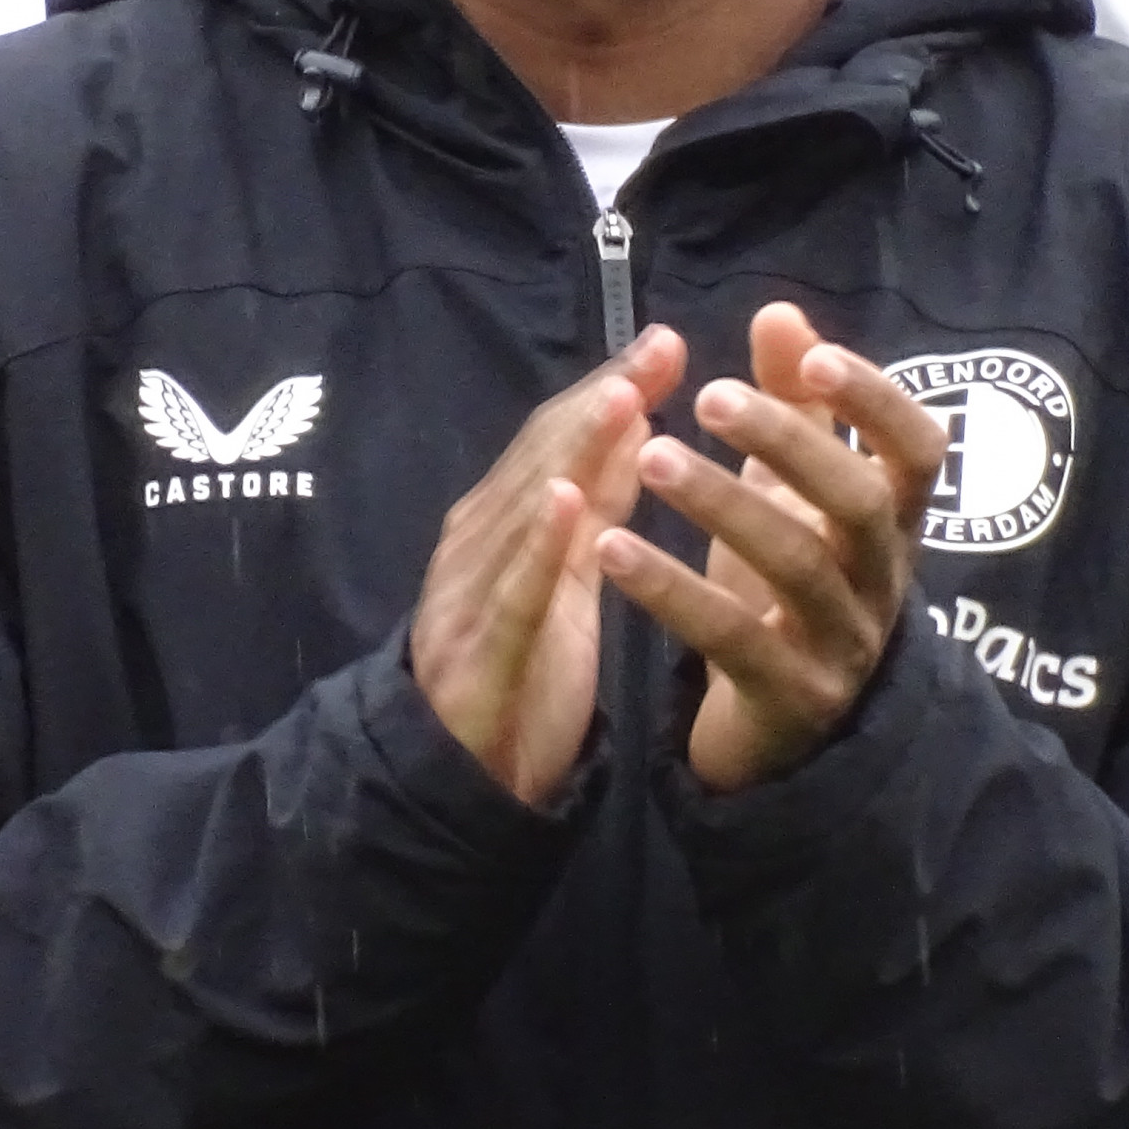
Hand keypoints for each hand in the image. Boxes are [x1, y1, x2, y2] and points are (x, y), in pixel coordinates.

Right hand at [412, 326, 680, 806]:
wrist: (461, 785)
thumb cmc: (522, 674)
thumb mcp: (569, 579)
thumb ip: (596, 502)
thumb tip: (634, 413)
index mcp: (501, 527)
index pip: (557, 443)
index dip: (610, 390)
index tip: (667, 343)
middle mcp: (477, 547)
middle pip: (541, 461)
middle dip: (600, 401)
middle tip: (658, 349)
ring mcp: (470, 598)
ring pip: (523, 513)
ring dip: (572, 452)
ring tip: (622, 398)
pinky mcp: (477, 657)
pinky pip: (509, 596)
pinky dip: (535, 546)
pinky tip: (566, 502)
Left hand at [602, 303, 949, 794]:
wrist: (783, 727)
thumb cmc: (788, 582)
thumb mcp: (794, 493)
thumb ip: (796, 405)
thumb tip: (781, 313)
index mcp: (893, 522)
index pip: (921, 451)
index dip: (878, 401)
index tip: (814, 357)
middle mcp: (883, 580)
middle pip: (857, 503)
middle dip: (788, 443)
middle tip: (707, 398)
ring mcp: (843, 645)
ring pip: (796, 568)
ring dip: (721, 504)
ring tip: (650, 458)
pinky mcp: (791, 699)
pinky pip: (734, 640)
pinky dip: (672, 591)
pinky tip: (611, 547)